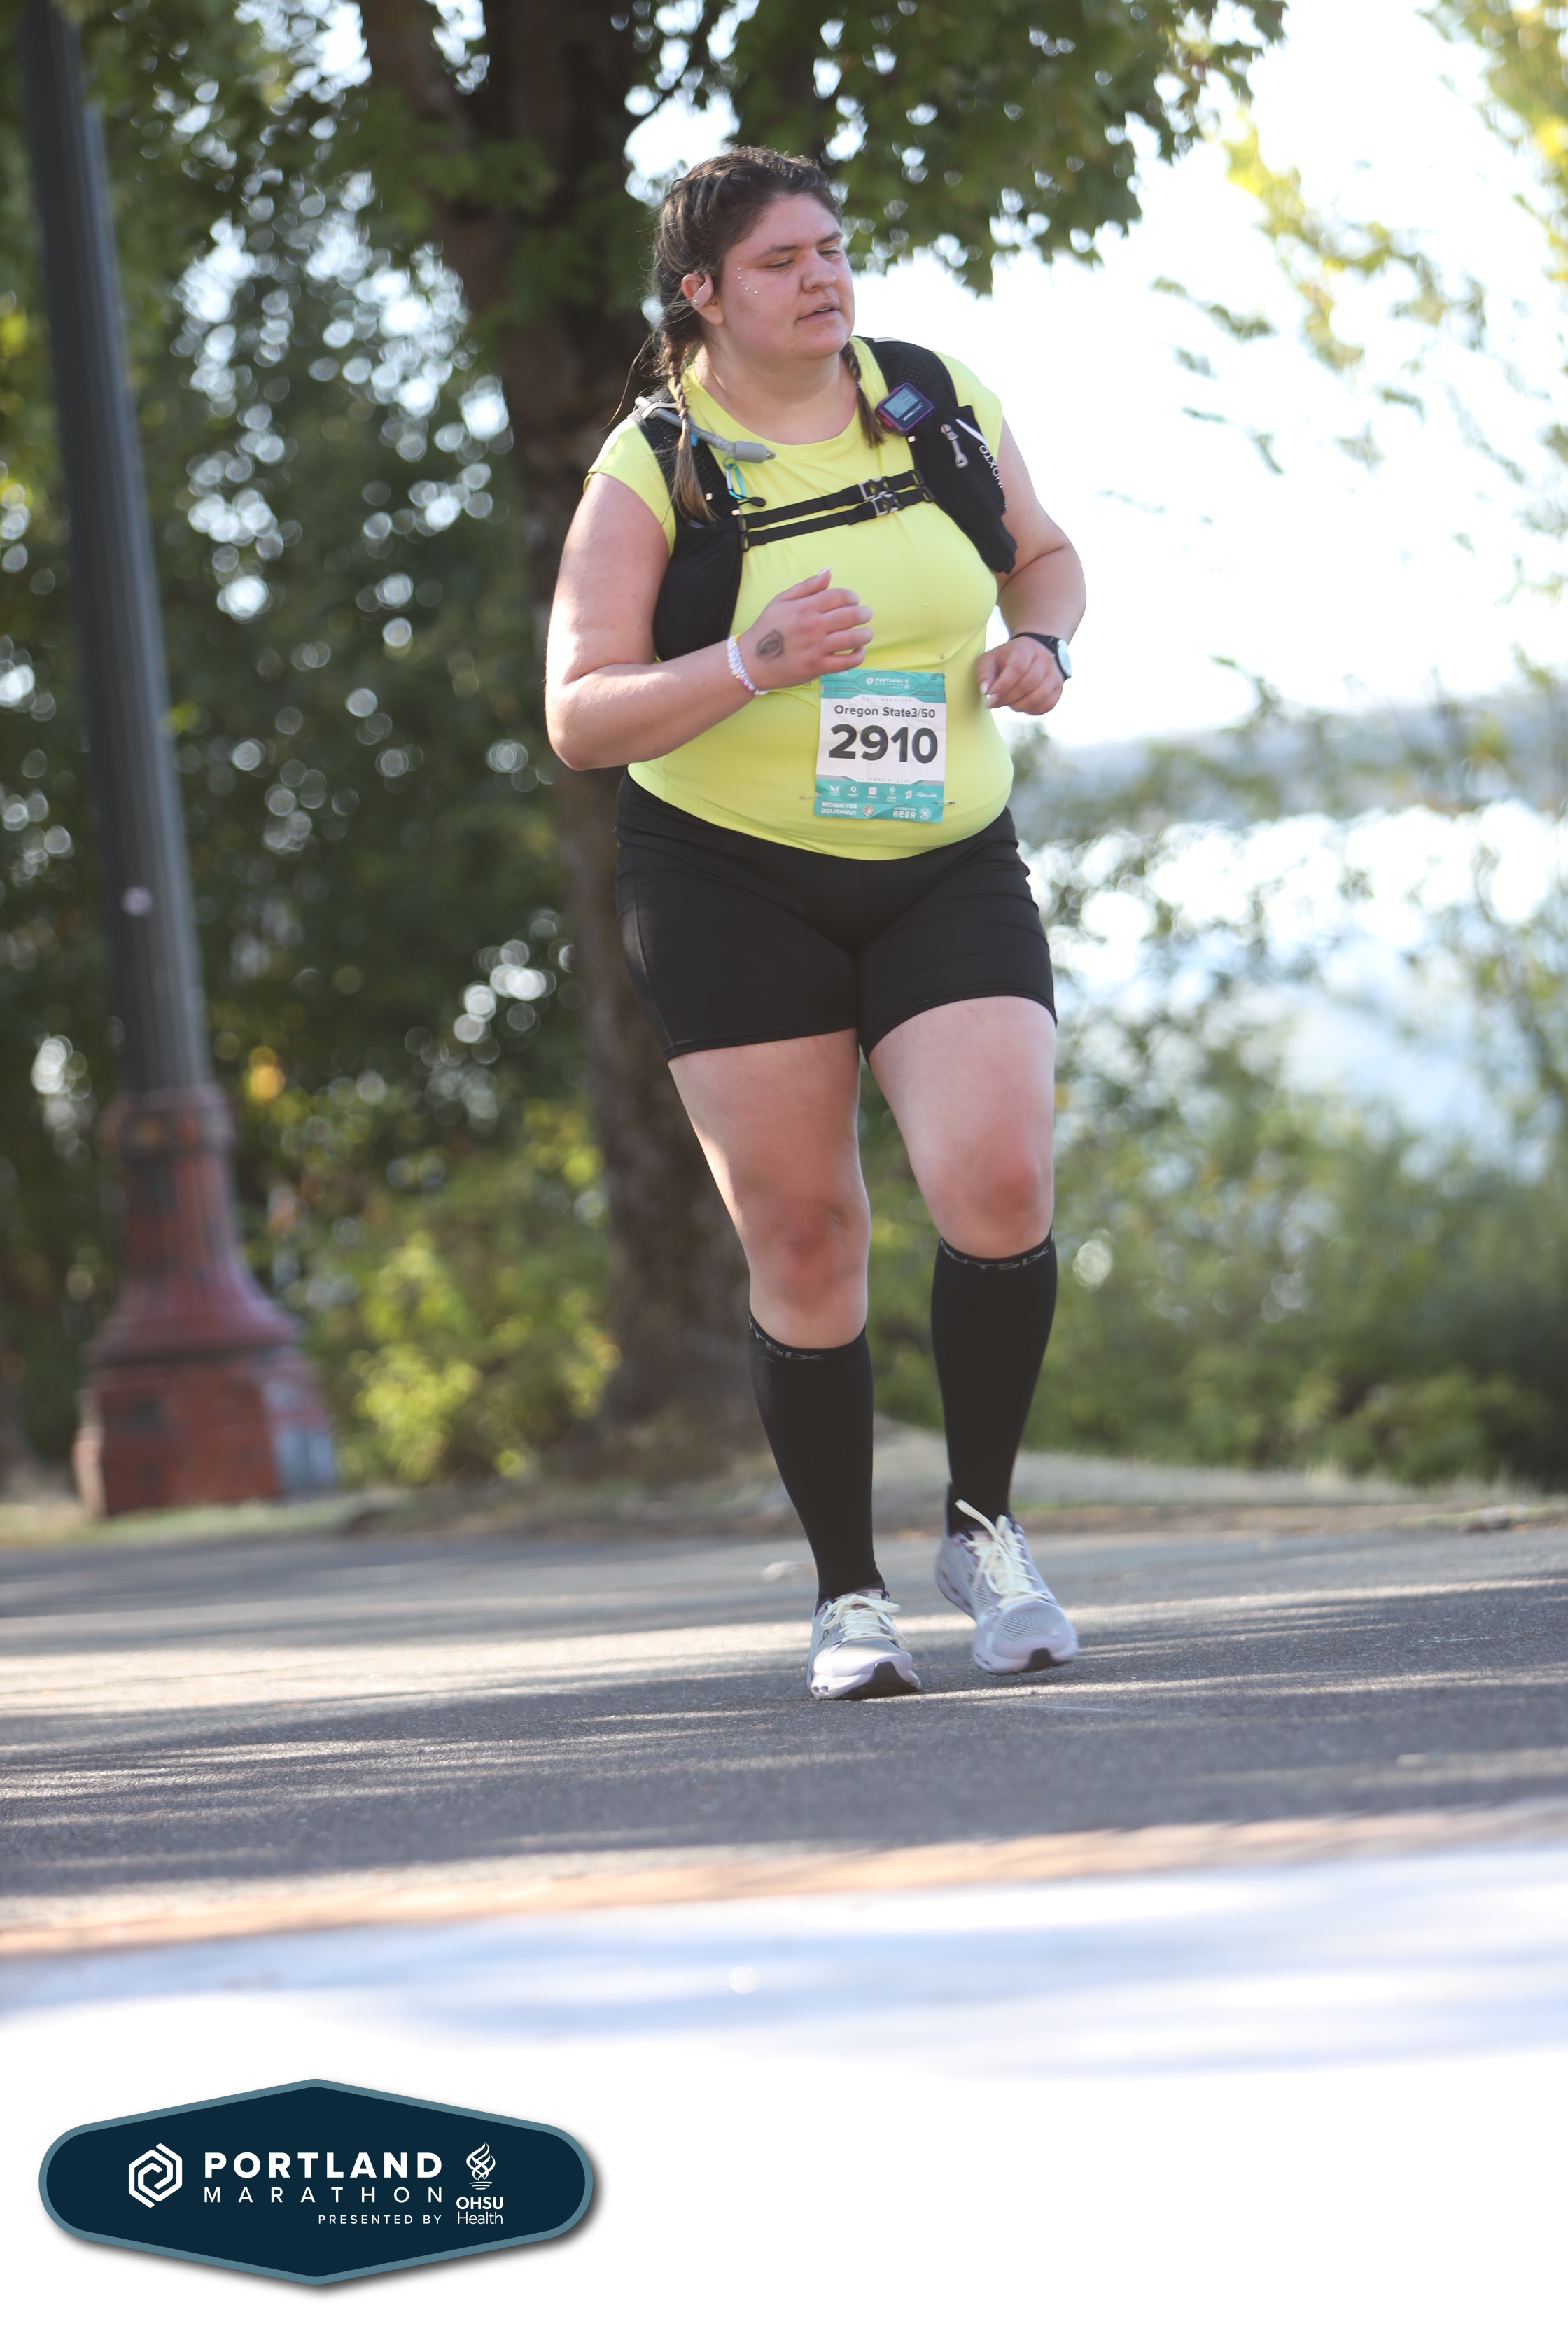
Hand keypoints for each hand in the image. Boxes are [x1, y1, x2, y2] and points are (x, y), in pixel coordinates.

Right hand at [740, 571, 872, 686]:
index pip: (838, 596)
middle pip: (850, 616)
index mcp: (805, 608)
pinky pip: (846, 662)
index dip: (852, 596)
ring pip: (852, 639)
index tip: (855, 599)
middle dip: (863, 613)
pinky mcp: (818, 667)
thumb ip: (807, 586)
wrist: (753, 661)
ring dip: (865, 634)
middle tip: (866, 614)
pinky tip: (859, 651)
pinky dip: (858, 656)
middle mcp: (813, 626)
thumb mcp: (781, 600)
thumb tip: (829, 571)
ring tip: (866, 633)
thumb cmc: (768, 628)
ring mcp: (816, 648)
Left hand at [977, 634, 1066, 716]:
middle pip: (1028, 683)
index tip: (989, 699)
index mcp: (1025, 648)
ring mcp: (1054, 674)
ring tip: (1008, 703)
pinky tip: (1021, 705)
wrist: (1032, 655)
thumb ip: (984, 673)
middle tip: (995, 703)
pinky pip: (1047, 705)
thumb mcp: (990, 659)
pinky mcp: (1058, 688)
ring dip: (1019, 706)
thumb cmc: (1006, 660)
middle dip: (1008, 698)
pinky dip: (1031, 710)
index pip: (1017, 668)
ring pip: (1039, 696)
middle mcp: (1044, 659)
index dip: (1003, 686)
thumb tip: (985, 691)